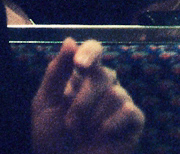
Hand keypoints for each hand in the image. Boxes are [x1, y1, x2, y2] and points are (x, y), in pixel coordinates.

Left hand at [31, 38, 144, 153]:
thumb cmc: (52, 139)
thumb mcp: (44, 105)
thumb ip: (55, 72)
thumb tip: (70, 40)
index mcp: (83, 76)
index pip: (94, 50)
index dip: (90, 52)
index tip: (80, 65)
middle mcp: (106, 84)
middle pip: (102, 75)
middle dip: (82, 102)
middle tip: (70, 124)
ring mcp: (122, 101)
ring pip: (114, 94)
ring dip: (92, 119)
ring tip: (82, 135)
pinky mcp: (134, 120)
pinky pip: (129, 111)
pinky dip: (110, 125)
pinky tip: (102, 136)